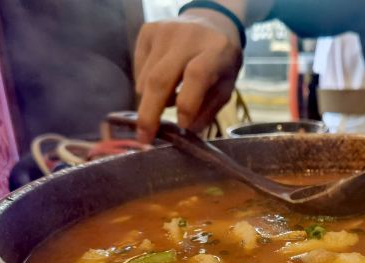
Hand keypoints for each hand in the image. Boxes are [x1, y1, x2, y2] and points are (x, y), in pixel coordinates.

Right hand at [134, 10, 242, 141]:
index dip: (187, 105)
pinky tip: (163, 82)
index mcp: (215, 51)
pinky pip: (139, 71)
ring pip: (146, 79)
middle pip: (160, 79)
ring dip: (153, 100)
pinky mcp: (147, 31)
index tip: (182, 128)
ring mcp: (164, 31)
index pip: (196, 76)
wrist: (212, 24)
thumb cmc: (220, 63)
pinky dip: (146, 87)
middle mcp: (187, 37)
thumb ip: (207, 110)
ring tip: (169, 100)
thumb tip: (185, 133)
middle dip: (149, 114)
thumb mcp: (225, 88)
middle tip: (144, 138)